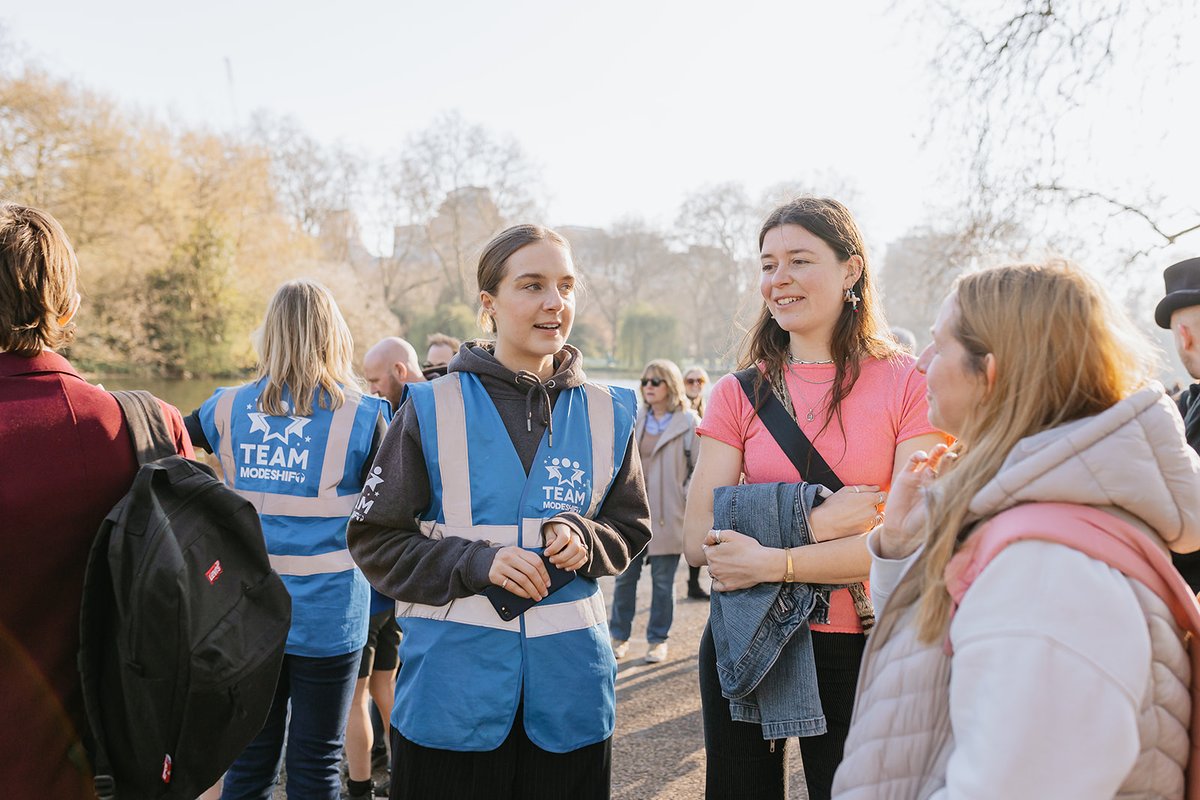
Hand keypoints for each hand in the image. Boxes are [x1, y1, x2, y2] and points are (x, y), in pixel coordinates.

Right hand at [489, 546, 550, 599]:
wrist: (482, 562)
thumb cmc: (504, 562)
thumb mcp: (515, 556)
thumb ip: (527, 561)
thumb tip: (544, 577)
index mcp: (517, 550)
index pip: (536, 561)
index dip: (544, 574)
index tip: (548, 583)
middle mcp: (509, 556)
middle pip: (531, 571)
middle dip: (540, 584)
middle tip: (544, 592)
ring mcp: (501, 566)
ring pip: (523, 580)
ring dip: (533, 590)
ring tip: (537, 596)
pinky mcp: (495, 576)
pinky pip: (512, 586)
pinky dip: (522, 592)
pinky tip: (527, 595)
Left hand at [543, 520, 587, 570]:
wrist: (562, 529)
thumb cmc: (554, 531)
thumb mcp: (549, 530)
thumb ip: (549, 537)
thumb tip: (550, 544)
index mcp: (565, 528)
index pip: (564, 537)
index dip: (555, 547)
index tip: (546, 553)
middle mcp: (575, 535)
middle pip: (575, 547)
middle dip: (562, 557)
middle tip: (551, 560)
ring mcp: (581, 543)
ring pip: (581, 553)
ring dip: (569, 563)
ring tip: (558, 565)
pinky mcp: (583, 550)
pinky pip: (584, 559)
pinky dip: (575, 566)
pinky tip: (566, 568)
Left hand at [701, 529, 770, 591]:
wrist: (762, 564)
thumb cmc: (748, 548)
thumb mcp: (730, 534)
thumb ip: (713, 534)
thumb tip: (705, 541)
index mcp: (711, 554)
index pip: (707, 548)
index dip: (717, 546)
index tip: (727, 546)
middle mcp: (712, 567)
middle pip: (710, 561)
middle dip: (717, 557)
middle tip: (732, 555)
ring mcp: (719, 578)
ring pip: (713, 572)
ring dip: (718, 569)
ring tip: (732, 565)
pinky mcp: (727, 586)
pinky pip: (716, 585)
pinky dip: (719, 581)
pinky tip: (727, 576)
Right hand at [809, 484, 885, 541]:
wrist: (824, 523)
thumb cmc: (833, 505)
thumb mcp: (846, 490)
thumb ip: (865, 488)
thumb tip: (877, 488)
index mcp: (869, 499)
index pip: (885, 495)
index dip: (880, 495)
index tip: (874, 495)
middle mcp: (873, 511)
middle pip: (882, 506)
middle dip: (875, 505)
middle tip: (863, 505)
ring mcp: (870, 523)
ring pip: (879, 517)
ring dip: (873, 515)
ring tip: (860, 514)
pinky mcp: (865, 532)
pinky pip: (872, 526)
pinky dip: (868, 523)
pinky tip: (857, 521)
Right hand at [877, 444, 951, 559]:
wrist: (900, 529)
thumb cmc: (921, 523)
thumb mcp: (935, 508)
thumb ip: (942, 494)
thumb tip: (953, 481)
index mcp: (942, 489)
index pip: (953, 474)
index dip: (959, 466)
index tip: (966, 462)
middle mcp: (931, 481)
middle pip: (942, 464)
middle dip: (948, 457)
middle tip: (953, 453)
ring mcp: (918, 477)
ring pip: (929, 460)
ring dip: (936, 452)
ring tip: (942, 448)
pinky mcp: (905, 476)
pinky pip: (912, 462)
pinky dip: (918, 456)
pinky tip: (923, 457)